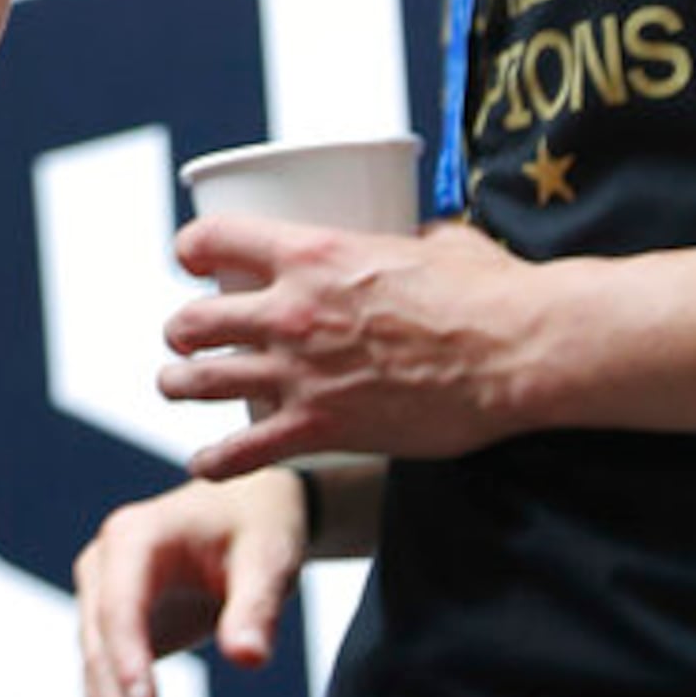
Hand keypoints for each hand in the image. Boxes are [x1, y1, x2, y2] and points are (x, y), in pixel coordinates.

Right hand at [72, 470, 306, 696]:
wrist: (249, 516)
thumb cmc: (260, 528)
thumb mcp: (268, 558)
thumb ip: (257, 605)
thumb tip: (248, 660)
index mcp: (131, 540)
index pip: (118, 607)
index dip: (128, 660)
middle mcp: (102, 574)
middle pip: (97, 656)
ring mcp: (101, 610)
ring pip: (96, 686)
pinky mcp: (114, 643)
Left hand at [158, 214, 547, 478]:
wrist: (519, 352)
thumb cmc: (489, 291)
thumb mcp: (439, 240)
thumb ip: (413, 234)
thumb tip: (420, 232)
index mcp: (312, 253)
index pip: (214, 239)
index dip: (191, 249)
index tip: (189, 260)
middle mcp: (291, 310)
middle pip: (195, 321)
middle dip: (180, 331)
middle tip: (184, 339)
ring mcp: (301, 372)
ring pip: (202, 382)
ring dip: (180, 386)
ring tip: (176, 388)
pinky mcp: (322, 427)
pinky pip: (244, 450)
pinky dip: (216, 461)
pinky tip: (205, 464)